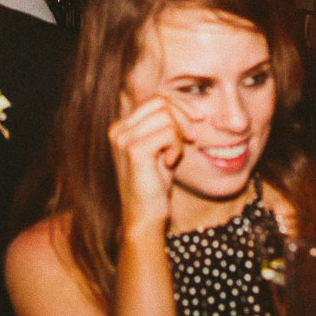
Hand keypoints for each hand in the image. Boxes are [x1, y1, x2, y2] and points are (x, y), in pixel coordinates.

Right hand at [108, 96, 182, 234]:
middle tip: (191, 138)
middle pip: (160, 102)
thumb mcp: (160, 149)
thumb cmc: (154, 184)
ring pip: (166, 115)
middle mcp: (118, 129)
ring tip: (176, 155)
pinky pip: (168, 132)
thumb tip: (190, 106)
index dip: (180, 105)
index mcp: (122, 127)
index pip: (155, 99)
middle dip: (183, 116)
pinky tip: (171, 163)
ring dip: (179, 135)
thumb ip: (166, 126)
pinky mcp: (134, 150)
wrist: (144, 216)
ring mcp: (123, 139)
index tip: (197, 119)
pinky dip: (176, 146)